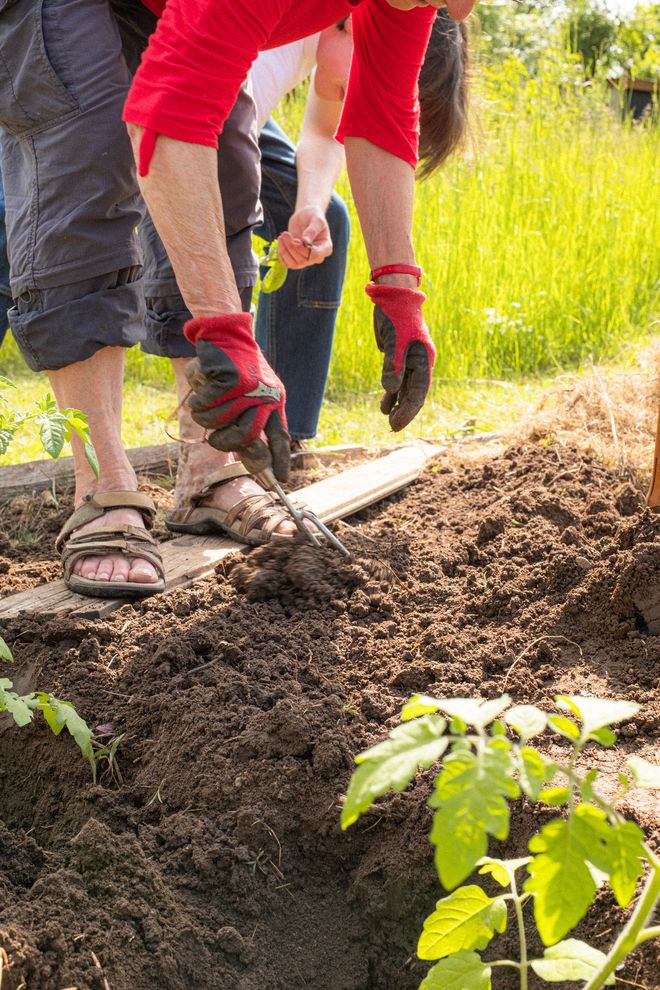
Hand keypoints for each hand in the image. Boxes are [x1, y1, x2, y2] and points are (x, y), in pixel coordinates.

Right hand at [183, 313, 289, 480]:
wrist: (227, 334)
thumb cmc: (238, 369)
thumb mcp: (252, 395)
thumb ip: (252, 425)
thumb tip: (257, 464)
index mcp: (274, 402)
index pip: (280, 437)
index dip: (278, 461)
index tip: (278, 483)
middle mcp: (264, 396)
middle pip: (242, 438)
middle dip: (224, 441)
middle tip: (217, 434)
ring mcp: (247, 387)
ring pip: (215, 422)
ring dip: (205, 414)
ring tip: (209, 397)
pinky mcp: (227, 377)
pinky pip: (203, 404)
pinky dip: (197, 397)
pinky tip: (204, 382)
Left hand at [277, 206, 332, 269]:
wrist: (305, 216)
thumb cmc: (313, 216)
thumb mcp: (316, 219)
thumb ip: (312, 230)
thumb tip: (305, 241)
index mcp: (325, 248)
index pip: (314, 255)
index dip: (302, 249)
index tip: (295, 239)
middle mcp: (317, 257)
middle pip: (302, 260)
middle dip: (291, 248)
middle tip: (285, 234)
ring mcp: (306, 259)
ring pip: (294, 264)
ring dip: (284, 251)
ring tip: (282, 237)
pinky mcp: (296, 258)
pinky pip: (287, 264)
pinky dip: (281, 255)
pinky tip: (280, 243)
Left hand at [365, 283, 435, 430]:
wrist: (394, 298)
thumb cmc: (397, 317)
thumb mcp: (394, 341)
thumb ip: (392, 366)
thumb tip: (390, 390)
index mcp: (424, 360)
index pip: (419, 391)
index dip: (409, 410)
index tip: (398, 424)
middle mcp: (419, 363)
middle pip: (414, 393)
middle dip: (404, 411)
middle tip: (393, 428)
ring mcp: (409, 361)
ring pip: (405, 389)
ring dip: (397, 404)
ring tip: (389, 420)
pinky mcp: (397, 358)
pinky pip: (397, 380)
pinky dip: (391, 393)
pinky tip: (385, 406)